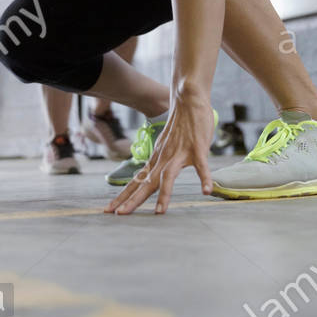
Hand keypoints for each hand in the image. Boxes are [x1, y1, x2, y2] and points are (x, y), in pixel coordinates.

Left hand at [106, 93, 214, 215]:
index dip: (123, 196)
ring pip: (168, 177)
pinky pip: (201, 167)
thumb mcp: (165, 146)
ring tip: (160, 212)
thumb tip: (154, 174)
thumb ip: (160, 161)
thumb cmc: (179, 125)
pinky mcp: (197, 149)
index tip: (110, 210)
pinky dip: (204, 178)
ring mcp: (180, 154)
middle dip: (132, 200)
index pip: (136, 181)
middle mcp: (164, 159)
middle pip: (146, 183)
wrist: (188, 101)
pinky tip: (206, 191)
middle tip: (119, 215)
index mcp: (156, 160)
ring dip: (163, 195)